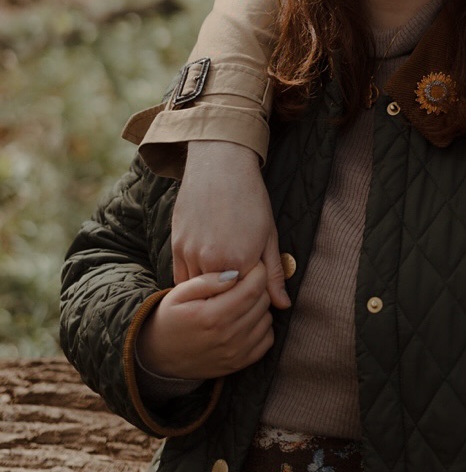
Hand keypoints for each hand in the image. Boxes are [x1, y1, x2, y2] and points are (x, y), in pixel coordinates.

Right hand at [136, 263, 275, 379]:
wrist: (159, 356)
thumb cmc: (170, 318)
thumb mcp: (179, 293)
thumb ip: (207, 281)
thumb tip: (235, 273)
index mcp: (212, 316)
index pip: (254, 288)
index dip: (259, 271)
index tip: (251, 265)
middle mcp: (227, 337)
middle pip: (263, 301)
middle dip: (258, 286)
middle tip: (244, 282)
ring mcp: (235, 353)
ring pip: (267, 318)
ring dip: (259, 306)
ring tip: (241, 301)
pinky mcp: (239, 364)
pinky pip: (267, 339)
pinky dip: (261, 326)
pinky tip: (244, 320)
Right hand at [172, 140, 288, 308]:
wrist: (220, 166)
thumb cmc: (251, 198)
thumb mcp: (269, 234)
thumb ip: (274, 273)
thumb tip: (283, 305)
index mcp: (241, 260)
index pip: (245, 298)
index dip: (251, 295)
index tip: (255, 286)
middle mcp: (214, 261)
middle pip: (220, 297)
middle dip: (230, 296)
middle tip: (238, 282)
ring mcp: (191, 254)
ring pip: (199, 290)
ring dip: (210, 291)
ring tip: (222, 276)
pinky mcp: (176, 246)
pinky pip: (182, 278)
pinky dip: (194, 282)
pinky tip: (204, 273)